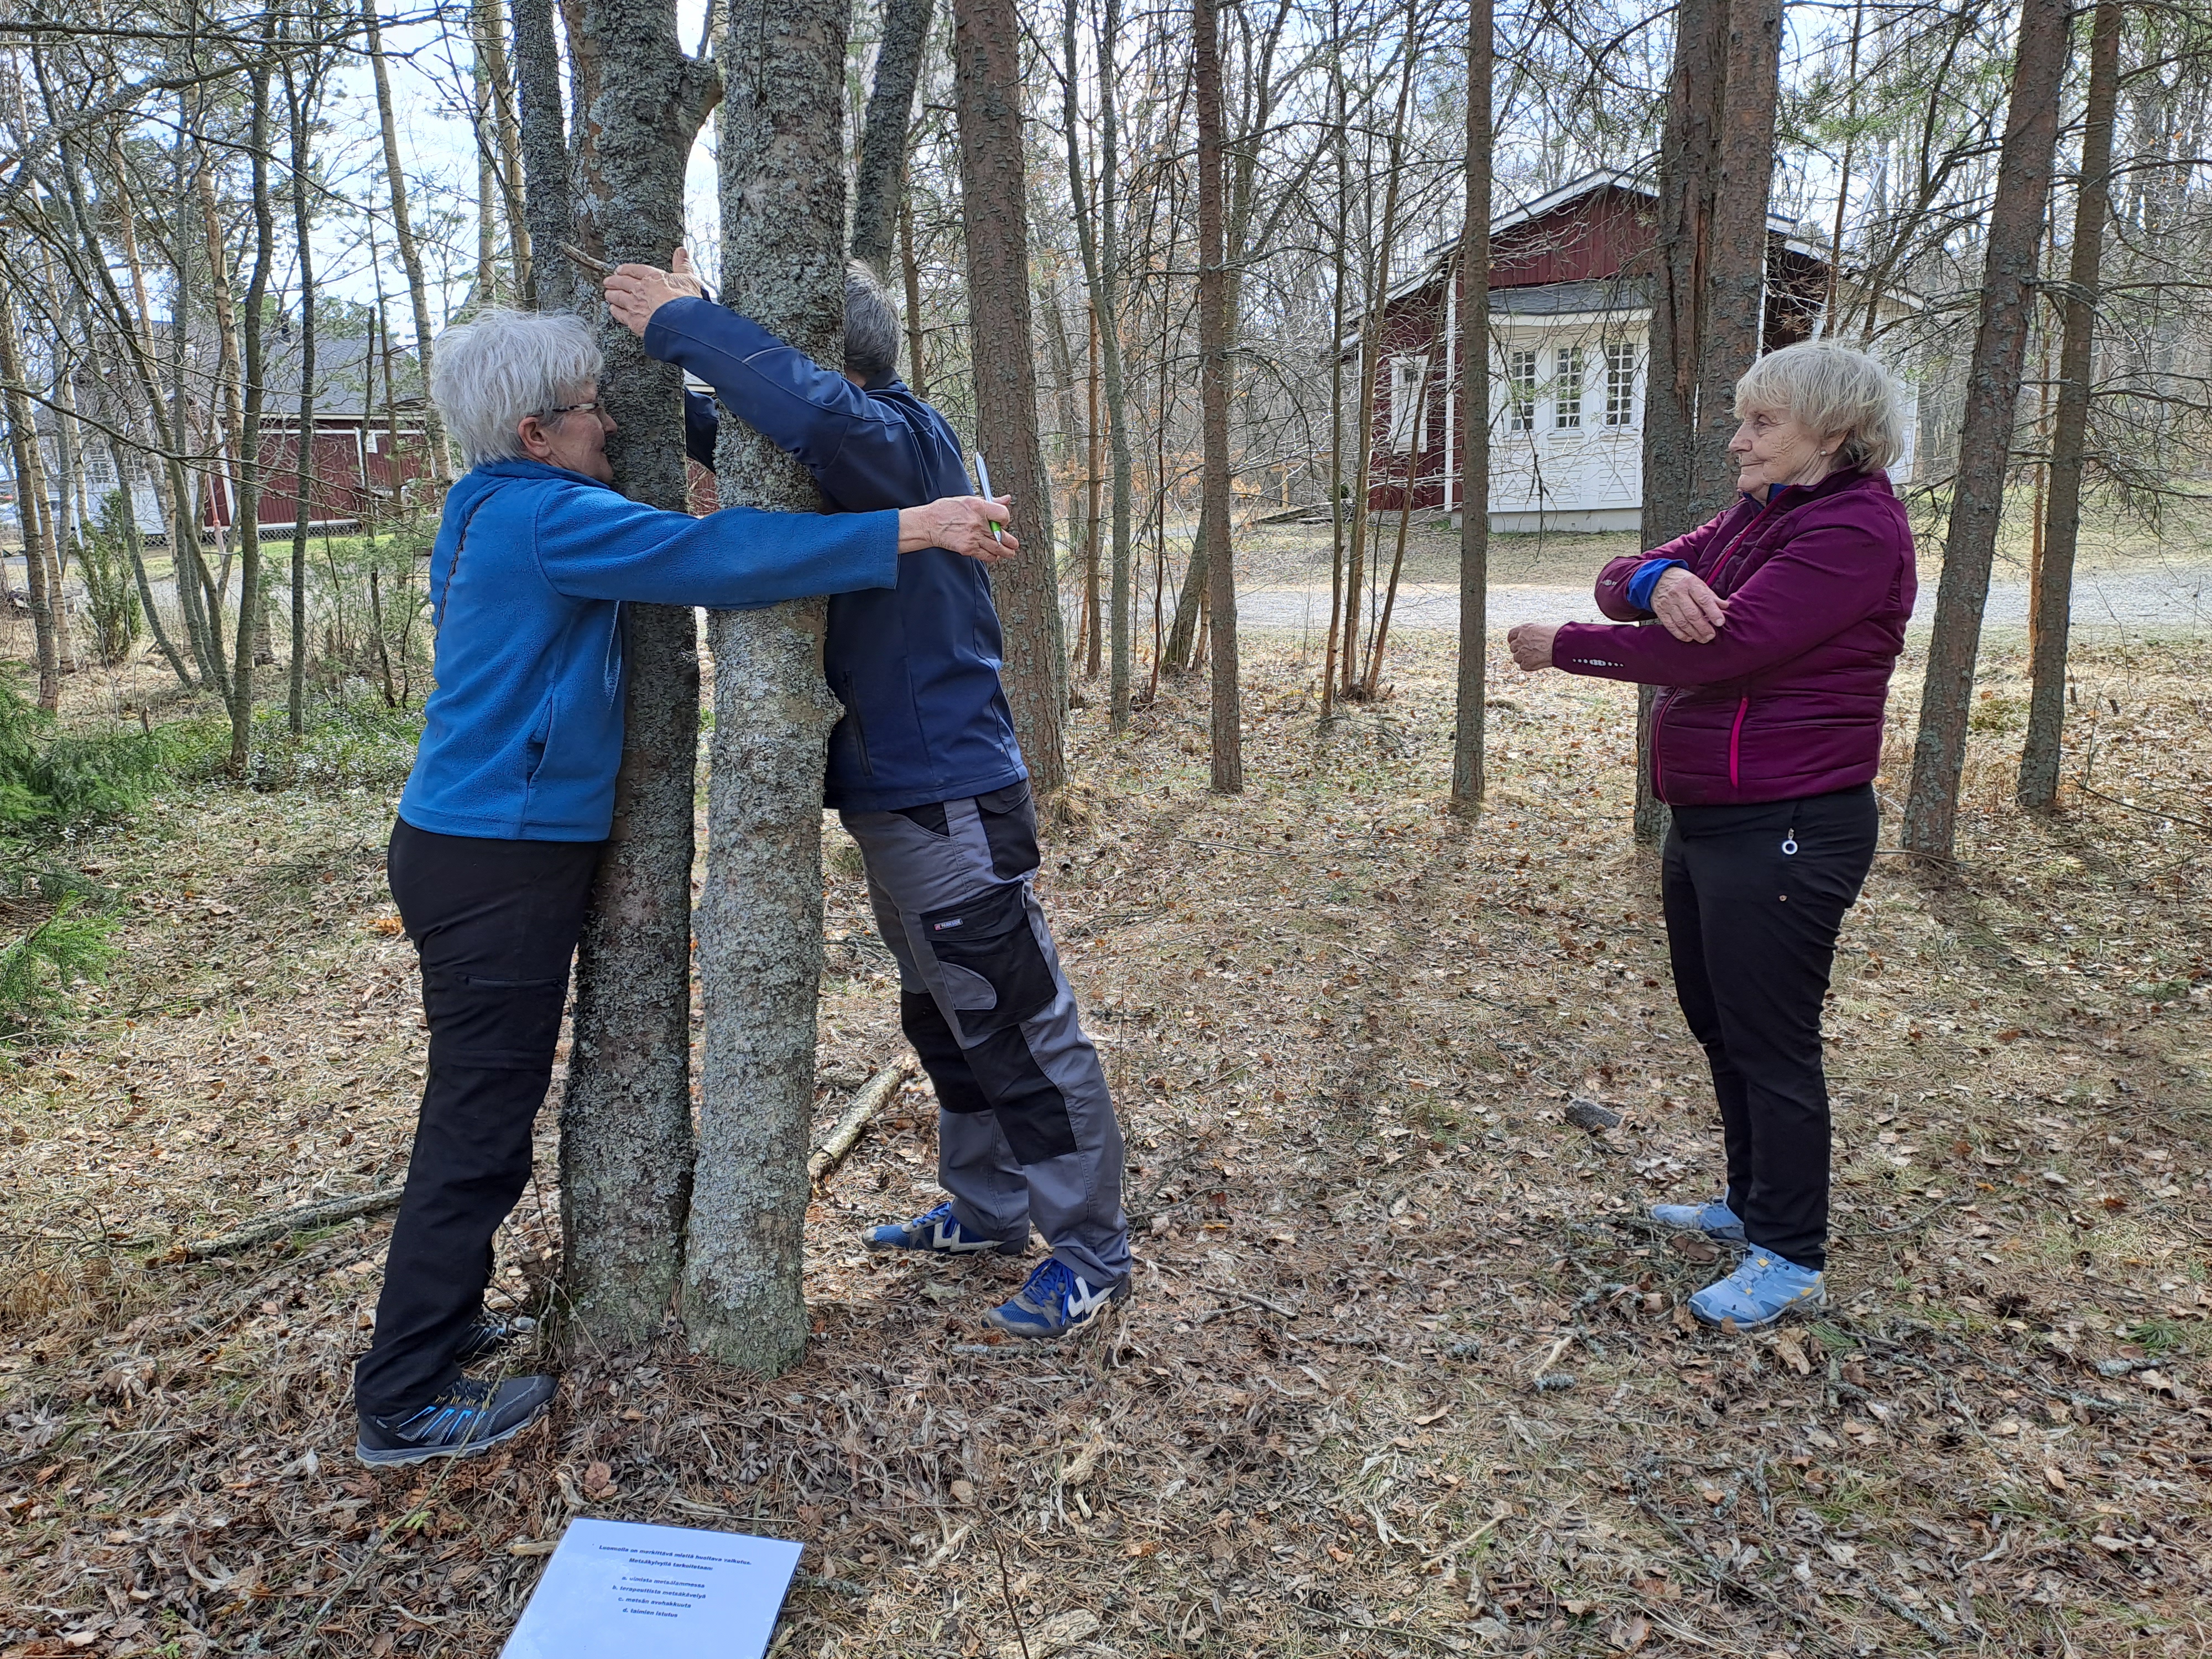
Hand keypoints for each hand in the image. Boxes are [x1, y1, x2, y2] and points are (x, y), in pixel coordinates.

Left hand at [604, 248, 704, 337]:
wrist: (682, 321)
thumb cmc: (687, 301)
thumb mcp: (688, 279)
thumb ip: (682, 265)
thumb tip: (680, 252)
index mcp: (653, 277)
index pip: (635, 270)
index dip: (626, 269)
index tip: (620, 269)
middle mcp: (640, 289)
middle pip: (622, 282)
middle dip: (614, 281)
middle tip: (608, 281)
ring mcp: (635, 305)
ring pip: (618, 297)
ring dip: (612, 295)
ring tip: (607, 294)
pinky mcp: (634, 321)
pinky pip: (620, 314)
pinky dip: (615, 311)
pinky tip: (613, 309)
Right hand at [898, 495, 1016, 563]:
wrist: (929, 524)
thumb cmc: (946, 510)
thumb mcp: (968, 500)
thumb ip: (990, 501)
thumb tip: (1006, 499)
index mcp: (978, 507)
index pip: (1003, 514)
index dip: (1006, 519)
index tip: (1004, 521)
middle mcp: (977, 522)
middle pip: (1003, 535)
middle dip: (1011, 541)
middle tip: (1013, 544)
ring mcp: (973, 537)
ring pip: (997, 548)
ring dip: (1006, 552)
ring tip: (1009, 552)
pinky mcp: (968, 548)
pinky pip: (986, 556)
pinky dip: (993, 557)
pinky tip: (995, 555)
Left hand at [1507, 622, 1557, 671]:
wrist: (1563, 644)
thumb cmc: (1558, 634)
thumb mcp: (1543, 627)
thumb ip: (1534, 633)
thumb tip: (1534, 637)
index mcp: (1523, 629)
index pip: (1511, 635)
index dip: (1514, 639)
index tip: (1517, 642)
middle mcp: (1520, 640)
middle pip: (1513, 647)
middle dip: (1519, 649)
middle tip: (1529, 651)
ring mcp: (1522, 652)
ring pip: (1517, 657)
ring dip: (1524, 658)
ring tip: (1536, 656)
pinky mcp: (1526, 663)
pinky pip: (1523, 666)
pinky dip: (1529, 665)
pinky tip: (1538, 662)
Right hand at [1650, 565, 1728, 642]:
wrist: (1657, 578)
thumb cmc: (1682, 581)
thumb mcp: (1697, 583)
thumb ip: (1710, 596)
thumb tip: (1725, 606)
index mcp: (1690, 584)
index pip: (1703, 599)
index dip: (1713, 612)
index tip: (1720, 622)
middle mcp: (1678, 593)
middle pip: (1692, 614)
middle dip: (1703, 627)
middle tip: (1711, 635)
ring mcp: (1668, 603)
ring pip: (1682, 622)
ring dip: (1694, 633)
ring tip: (1703, 638)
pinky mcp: (1660, 612)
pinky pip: (1671, 626)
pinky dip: (1680, 634)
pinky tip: (1689, 637)